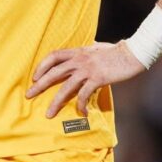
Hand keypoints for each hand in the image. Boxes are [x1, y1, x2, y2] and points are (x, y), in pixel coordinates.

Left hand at [25, 41, 144, 117]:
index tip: (34, 78)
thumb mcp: (97, 47)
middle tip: (29, 96)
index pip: (53, 56)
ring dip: (56, 102)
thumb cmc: (116, 51)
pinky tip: (82, 113)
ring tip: (49, 114)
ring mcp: (88, 69)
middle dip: (40, 85)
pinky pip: (84, 94)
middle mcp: (79, 59)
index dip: (41, 66)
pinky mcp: (98, 78)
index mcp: (77, 51)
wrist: (133, 54)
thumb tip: (86, 47)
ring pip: (66, 87)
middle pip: (54, 72)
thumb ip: (87, 49)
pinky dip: (81, 105)